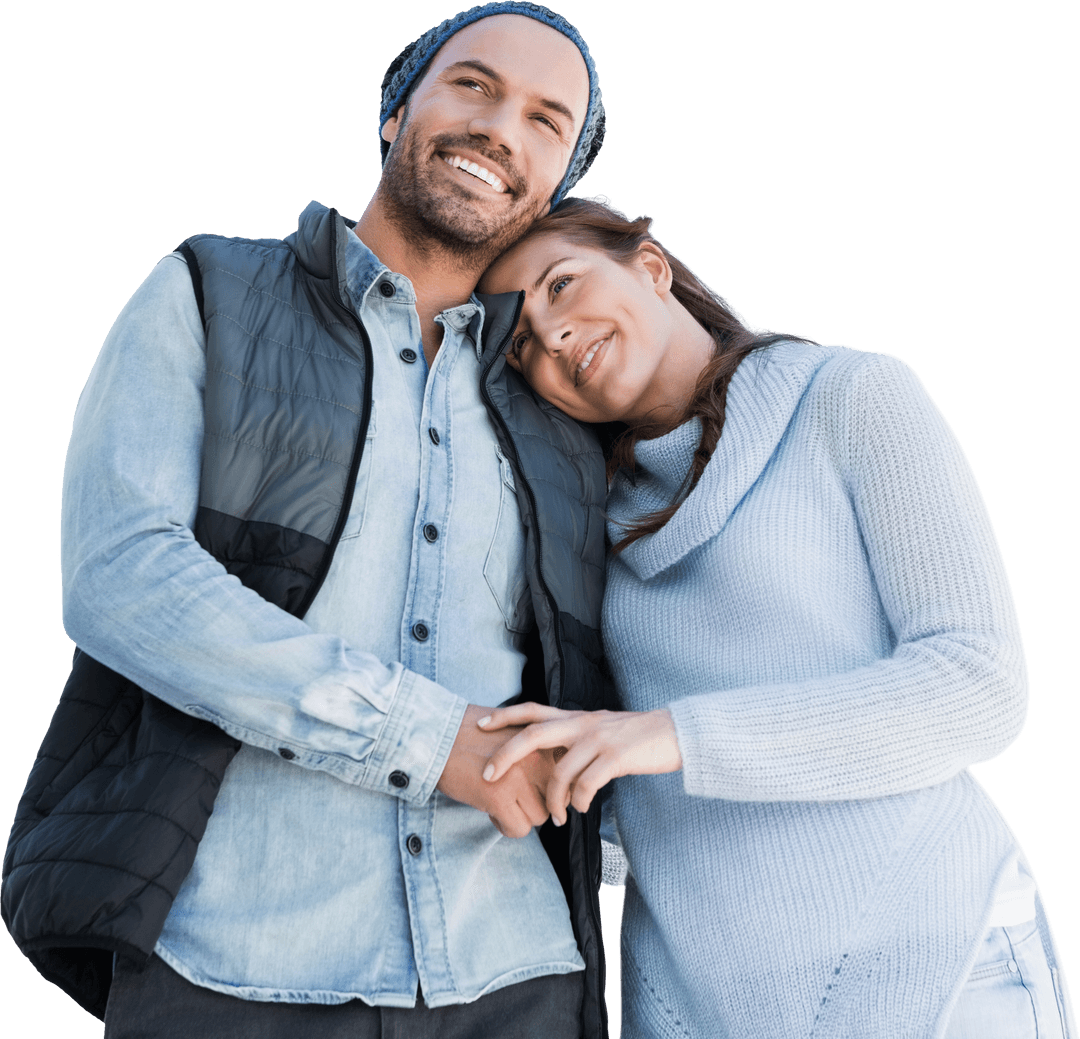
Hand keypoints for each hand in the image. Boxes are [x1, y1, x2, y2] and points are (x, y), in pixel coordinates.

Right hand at [436, 704, 555, 837]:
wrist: (434, 734)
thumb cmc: (469, 733)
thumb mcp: (512, 729)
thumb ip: (536, 749)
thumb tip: (556, 782)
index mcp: (541, 740)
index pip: (565, 777)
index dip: (550, 787)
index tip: (534, 788)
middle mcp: (536, 757)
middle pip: (556, 799)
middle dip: (537, 802)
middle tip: (514, 797)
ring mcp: (519, 777)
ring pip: (539, 816)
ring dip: (520, 815)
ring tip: (499, 802)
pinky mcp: (498, 796)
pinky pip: (519, 829)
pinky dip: (505, 825)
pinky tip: (490, 810)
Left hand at [478, 704, 682, 825]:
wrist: (674, 733)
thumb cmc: (634, 737)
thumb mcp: (599, 730)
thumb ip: (574, 739)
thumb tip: (551, 761)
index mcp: (576, 717)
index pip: (532, 710)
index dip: (504, 715)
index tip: (480, 724)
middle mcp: (583, 723)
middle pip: (534, 734)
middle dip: (507, 754)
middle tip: (490, 775)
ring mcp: (599, 739)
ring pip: (560, 771)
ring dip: (552, 800)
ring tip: (556, 818)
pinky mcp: (616, 758)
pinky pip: (587, 785)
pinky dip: (580, 802)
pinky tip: (582, 810)